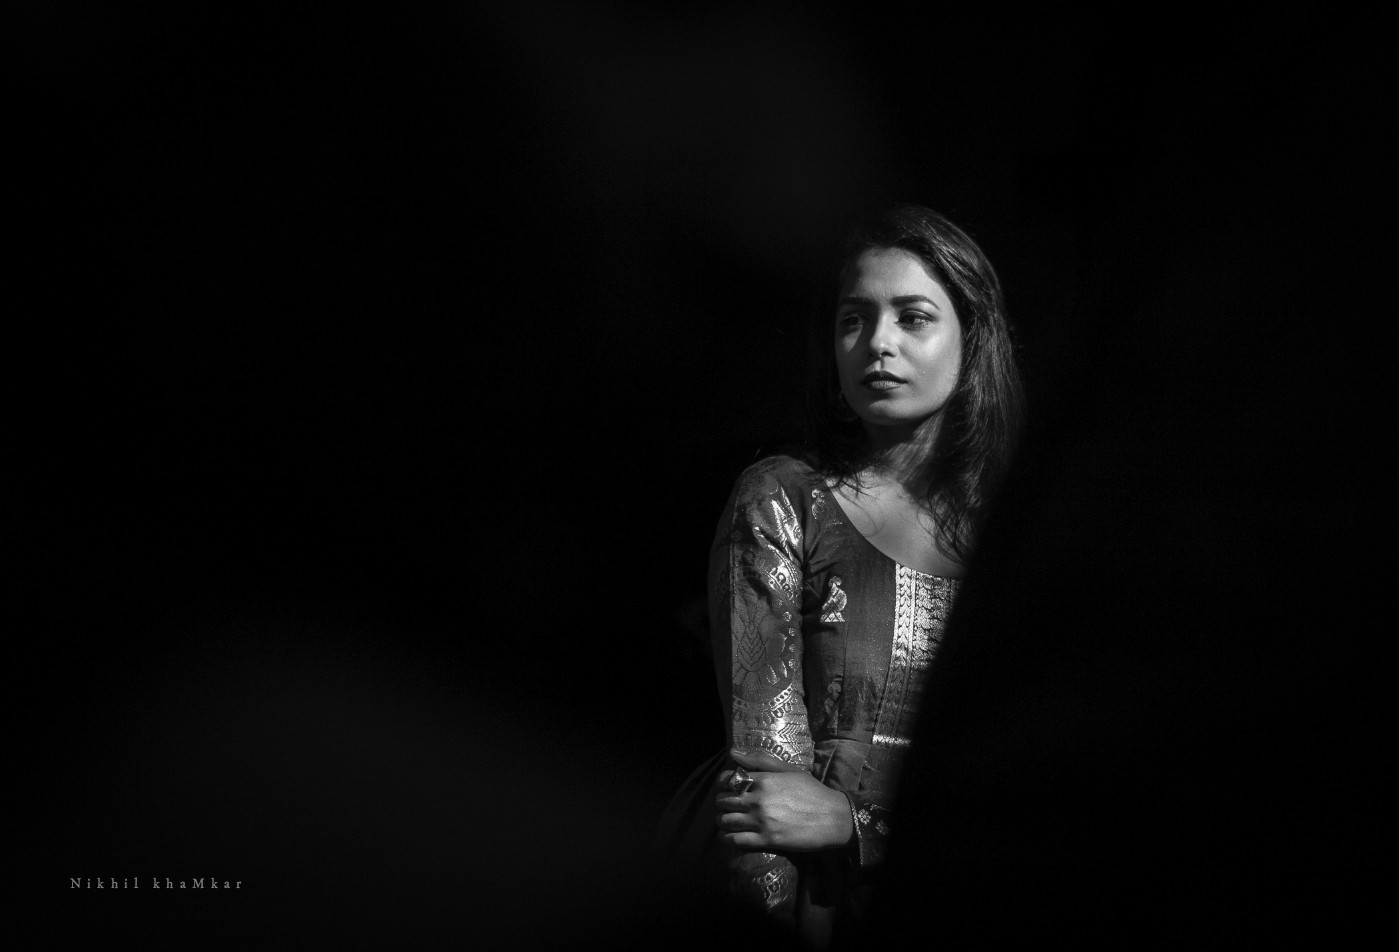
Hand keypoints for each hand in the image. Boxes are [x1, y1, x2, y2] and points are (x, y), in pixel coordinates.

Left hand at [715, 748, 854, 851]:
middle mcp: (759, 800)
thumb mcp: (789, 769)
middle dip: (721, 803)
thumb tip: (732, 751)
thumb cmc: (813, 791)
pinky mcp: (766, 840)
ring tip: (725, 820)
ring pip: (726, 821)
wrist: (833, 818)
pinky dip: (726, 838)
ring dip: (721, 820)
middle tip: (725, 805)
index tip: (725, 787)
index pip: (729, 779)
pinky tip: (727, 836)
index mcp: (764, 780)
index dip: (722, 783)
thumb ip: (760, 761)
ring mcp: (761, 821)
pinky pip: (735, 840)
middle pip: (724, 801)